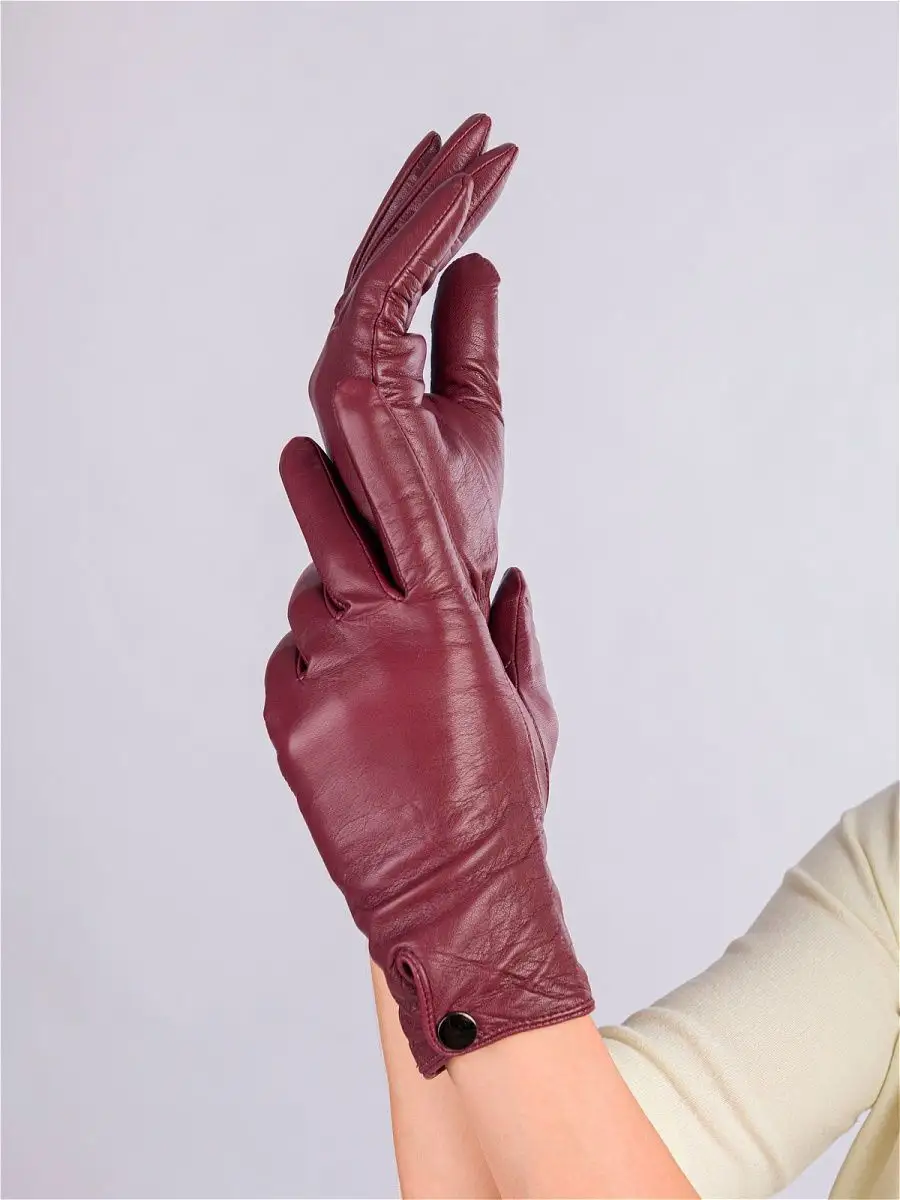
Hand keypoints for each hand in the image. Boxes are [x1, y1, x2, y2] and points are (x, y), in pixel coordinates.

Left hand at [264, 378, 592, 1075]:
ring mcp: (328, 681)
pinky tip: (345, 717)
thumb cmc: (501, 801)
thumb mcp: (528, 709)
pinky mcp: (288, 724)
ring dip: (328, 617)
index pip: (412, 511)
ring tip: (365, 669)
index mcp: (450, 627)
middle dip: (313, 490)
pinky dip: (308, 674)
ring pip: (306, 609)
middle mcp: (383, 640)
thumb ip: (513, 632)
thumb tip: (512, 577)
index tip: (352, 396)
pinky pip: (287, 667)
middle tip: (300, 455)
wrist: (451, 895)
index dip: (380, 447)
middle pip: (329, 535)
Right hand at [308, 114, 516, 614]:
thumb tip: (478, 262)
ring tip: (482, 142)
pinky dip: (428, 233)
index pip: (399, 279)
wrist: (445, 586)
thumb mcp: (477, 401)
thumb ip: (468, 332)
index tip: (480, 168)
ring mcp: (341, 375)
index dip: (435, 219)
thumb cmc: (458, 513)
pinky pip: (389, 286)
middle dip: (431, 188)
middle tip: (476, 127)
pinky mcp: (351, 384)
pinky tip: (470, 190)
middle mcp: (345, 367)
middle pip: (385, 257)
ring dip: (433, 194)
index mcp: (370, 375)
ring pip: (384, 260)